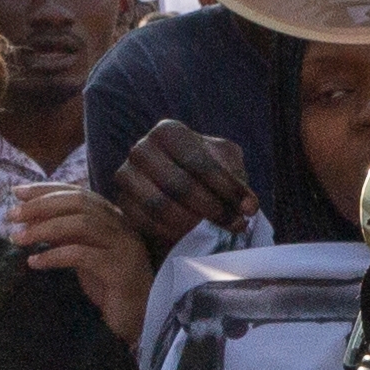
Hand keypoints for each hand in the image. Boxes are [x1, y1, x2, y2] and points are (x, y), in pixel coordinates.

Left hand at [9, 185, 151, 345]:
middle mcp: (122, 226)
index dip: (47, 189)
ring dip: (45, 227)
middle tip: (12, 214)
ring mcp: (125, 247)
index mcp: (113, 219)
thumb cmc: (108, 287)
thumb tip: (30, 217)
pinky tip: (34, 263)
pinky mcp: (121, 270)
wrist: (137, 320)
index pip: (79, 193)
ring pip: (83, 224)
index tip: (17, 192)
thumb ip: (64, 234)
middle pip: (80, 202)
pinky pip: (84, 255)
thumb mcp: (82, 254)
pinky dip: (55, 256)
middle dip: (42, 204)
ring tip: (18, 238)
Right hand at [99, 122, 259, 251]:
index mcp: (168, 131)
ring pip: (160, 206)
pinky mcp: (119, 204)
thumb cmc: (203, 172)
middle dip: (213, 209)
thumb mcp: (224, 164)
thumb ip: (238, 179)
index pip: (199, 162)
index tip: (250, 209)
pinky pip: (145, 224)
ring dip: (193, 225)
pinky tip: (192, 238)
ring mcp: (125, 176)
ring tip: (217, 233)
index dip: (227, 188)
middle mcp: (141, 149)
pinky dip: (172, 235)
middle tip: (237, 225)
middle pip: (179, 185)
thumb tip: (248, 206)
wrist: (174, 189)